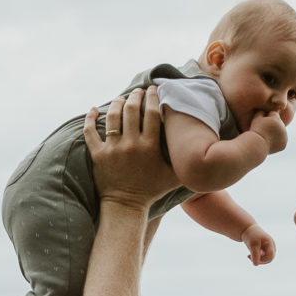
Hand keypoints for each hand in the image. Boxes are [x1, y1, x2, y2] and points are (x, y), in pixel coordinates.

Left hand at [87, 86, 183, 208]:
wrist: (126, 206)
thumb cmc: (152, 191)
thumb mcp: (174, 177)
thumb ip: (186, 161)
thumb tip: (205, 149)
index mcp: (149, 147)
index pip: (151, 113)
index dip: (152, 97)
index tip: (153, 89)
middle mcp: (130, 145)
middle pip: (131, 110)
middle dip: (135, 96)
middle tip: (138, 91)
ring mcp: (112, 149)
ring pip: (112, 117)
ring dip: (117, 103)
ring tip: (121, 98)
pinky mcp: (98, 155)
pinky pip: (90, 132)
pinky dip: (90, 119)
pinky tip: (94, 110)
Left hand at [241, 224, 275, 265]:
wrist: (247, 229)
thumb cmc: (251, 236)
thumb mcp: (252, 245)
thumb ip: (255, 254)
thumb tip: (256, 265)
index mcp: (270, 243)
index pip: (271, 256)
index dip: (263, 260)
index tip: (252, 257)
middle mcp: (271, 246)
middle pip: (269, 258)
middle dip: (260, 260)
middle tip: (249, 257)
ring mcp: (269, 248)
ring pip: (266, 259)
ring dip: (258, 260)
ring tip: (249, 256)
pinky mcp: (264, 250)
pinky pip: (263, 257)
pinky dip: (256, 258)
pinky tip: (249, 255)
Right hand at [251, 113, 289, 153]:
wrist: (256, 146)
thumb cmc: (254, 131)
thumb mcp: (256, 118)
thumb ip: (261, 111)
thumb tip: (265, 106)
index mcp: (276, 120)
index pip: (274, 114)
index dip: (267, 117)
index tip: (262, 121)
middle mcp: (283, 128)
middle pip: (278, 123)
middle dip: (273, 125)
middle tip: (264, 129)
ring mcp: (284, 137)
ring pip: (280, 132)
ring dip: (276, 132)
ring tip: (267, 135)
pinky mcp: (284, 144)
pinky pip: (281, 140)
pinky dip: (277, 141)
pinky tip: (269, 141)